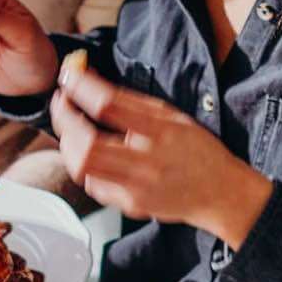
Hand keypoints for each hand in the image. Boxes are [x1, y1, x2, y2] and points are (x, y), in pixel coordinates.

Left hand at [48, 61, 272, 245]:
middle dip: (64, 120)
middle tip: (61, 104)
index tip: (69, 76)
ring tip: (70, 127)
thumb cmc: (198, 151)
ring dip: (68, 143)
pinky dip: (83, 166)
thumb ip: (134, 104)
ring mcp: (136, 188)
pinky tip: (87, 154)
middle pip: (87, 144)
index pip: (109, 106)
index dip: (81, 88)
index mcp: (160, 132)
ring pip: (83, 168)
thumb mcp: (173, 117)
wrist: (220, 194)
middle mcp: (147, 162)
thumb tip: (94, 84)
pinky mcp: (130, 205)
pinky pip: (93, 185)